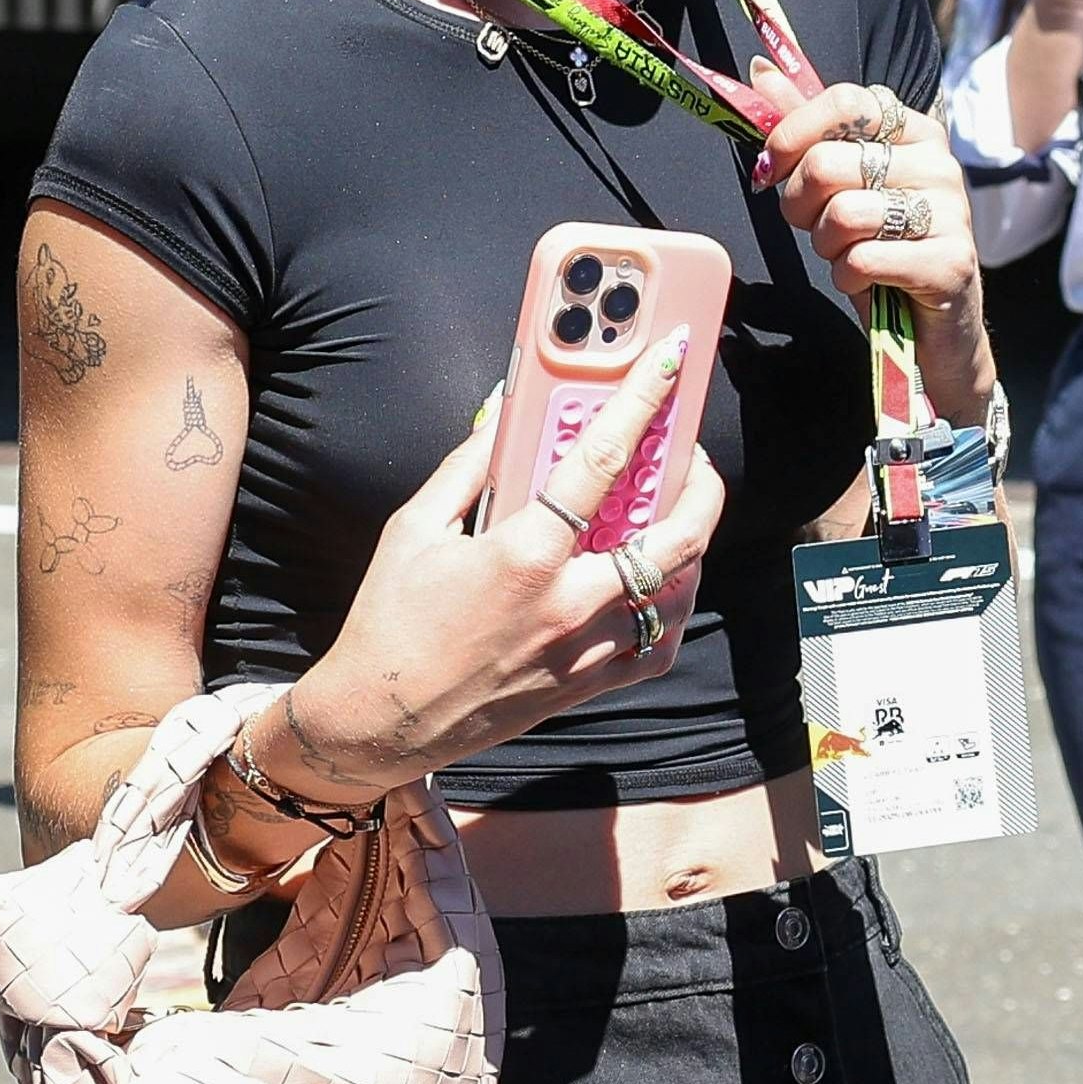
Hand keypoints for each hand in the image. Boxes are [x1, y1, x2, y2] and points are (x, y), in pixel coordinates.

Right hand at [281, 330, 724, 795]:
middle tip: (695, 460)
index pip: (601, 460)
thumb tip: (503, 413)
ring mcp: (585, 651)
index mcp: (525, 554)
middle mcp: (569, 603)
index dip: (642, 401)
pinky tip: (663, 587)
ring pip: (678, 593)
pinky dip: (672, 612)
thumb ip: (468, 466)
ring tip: (682, 517)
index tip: (668, 363)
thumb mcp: (415, 527)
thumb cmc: (390, 620)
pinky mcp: (586, 687)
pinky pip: (658, 649)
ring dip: (693, 548)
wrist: (380, 720)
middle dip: (702, 486)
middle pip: (675, 536)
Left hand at [757, 82, 991, 418]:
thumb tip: (761, 71)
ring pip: (842, 214)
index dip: (792, 133)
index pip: (845, 100)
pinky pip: (863, 259)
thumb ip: (806, 128)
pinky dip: (847, 277)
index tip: (771, 167)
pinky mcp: (950, 262)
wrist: (931, 326)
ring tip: (847, 254)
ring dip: (826, 246)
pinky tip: (866, 281)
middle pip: (828, 163)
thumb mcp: (841, 185)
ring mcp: (950, 211)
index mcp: (915, 131)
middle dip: (799, 205)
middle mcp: (939, 163)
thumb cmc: (881, 247)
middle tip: (813, 227)